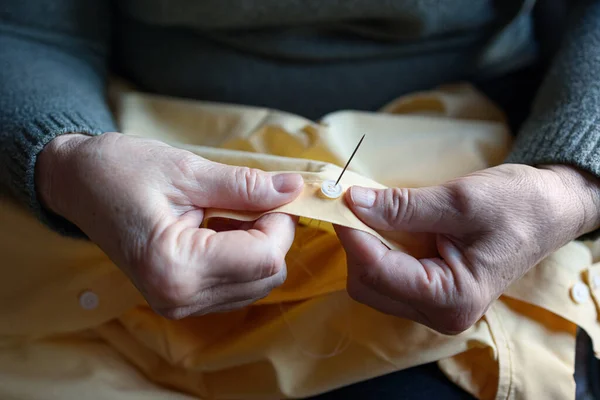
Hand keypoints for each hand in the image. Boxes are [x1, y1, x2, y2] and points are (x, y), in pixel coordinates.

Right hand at [36, 132, 303, 317]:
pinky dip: (242, 258)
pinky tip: (221, 229)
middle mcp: (178, 297)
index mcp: (176, 266)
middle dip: (273, 234)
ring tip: (229, 212)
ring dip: (258, 247)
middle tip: (253, 198)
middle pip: (267, 276)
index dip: (282, 221)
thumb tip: (295, 188)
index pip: (265, 257)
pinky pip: (236, 287)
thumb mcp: (186, 170)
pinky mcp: (180, 301)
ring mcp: (178, 304)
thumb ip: (245, 185)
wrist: (77, 185)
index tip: (277, 192)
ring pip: (257, 285)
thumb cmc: (122, 171)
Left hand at [335, 164, 599, 333]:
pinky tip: (386, 223)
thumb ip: (403, 207)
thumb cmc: (518, 205)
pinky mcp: (429, 292)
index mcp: (452, 299)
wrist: (548, 211)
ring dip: (364, 245)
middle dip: (355, 242)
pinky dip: (376, 248)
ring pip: (371, 283)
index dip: (351, 234)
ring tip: (375, 210)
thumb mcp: (460, 200)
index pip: (378, 272)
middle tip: (354, 202)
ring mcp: (433, 307)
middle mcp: (439, 314)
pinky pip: (386, 276)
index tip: (338, 199)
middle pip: (367, 285)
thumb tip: (351, 201)